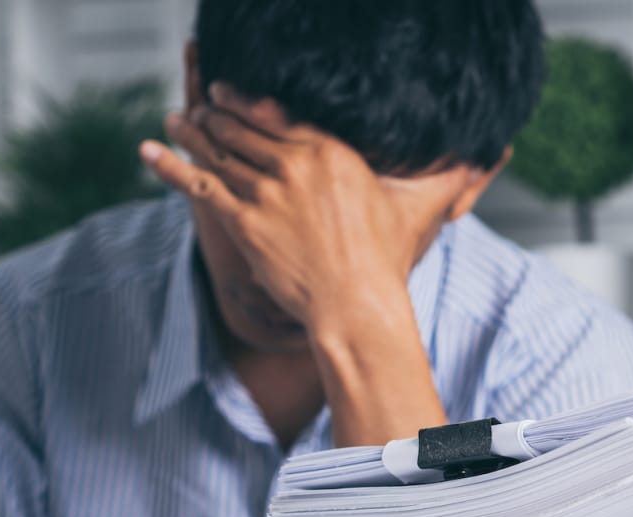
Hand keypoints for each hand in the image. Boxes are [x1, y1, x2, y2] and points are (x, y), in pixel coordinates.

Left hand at [142, 83, 470, 337]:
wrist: (357, 305)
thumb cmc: (388, 263)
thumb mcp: (418, 210)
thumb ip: (445, 179)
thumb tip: (483, 163)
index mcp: (333, 151)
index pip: (279, 114)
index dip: (249, 101)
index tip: (233, 94)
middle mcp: (295, 162)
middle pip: (243, 126)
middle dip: (217, 113)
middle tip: (201, 107)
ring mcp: (265, 189)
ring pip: (217, 149)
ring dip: (191, 132)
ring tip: (176, 122)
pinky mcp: (243, 219)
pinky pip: (198, 182)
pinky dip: (169, 164)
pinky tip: (149, 150)